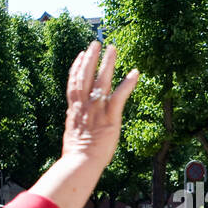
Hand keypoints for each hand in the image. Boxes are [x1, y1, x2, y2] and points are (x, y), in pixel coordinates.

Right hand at [61, 41, 136, 165]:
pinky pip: (120, 96)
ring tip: (112, 48)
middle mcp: (84, 107)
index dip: (76, 68)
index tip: (80, 55)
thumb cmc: (77, 157)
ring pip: (101, 81)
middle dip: (90, 58)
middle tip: (95, 43)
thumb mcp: (73, 136)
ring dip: (107, 63)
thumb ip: (75, 125)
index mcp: (74, 111)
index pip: (74, 84)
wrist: (80, 163)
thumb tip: (74, 125)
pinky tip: (135, 72)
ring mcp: (97, 111)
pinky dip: (128, 83)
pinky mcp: (111, 118)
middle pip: (85, 76)